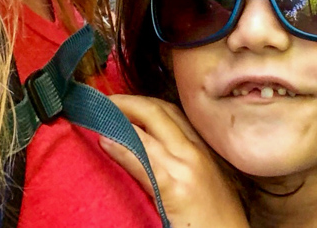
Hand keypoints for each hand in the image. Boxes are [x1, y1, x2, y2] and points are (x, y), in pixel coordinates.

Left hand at [101, 94, 249, 227]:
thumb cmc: (216, 221)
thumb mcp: (200, 183)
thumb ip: (180, 163)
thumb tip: (146, 152)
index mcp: (202, 148)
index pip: (171, 112)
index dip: (143, 102)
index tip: (122, 102)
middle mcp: (195, 150)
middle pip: (159, 110)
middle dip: (129, 101)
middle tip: (105, 101)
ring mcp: (186, 165)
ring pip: (150, 125)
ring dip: (121, 115)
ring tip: (99, 113)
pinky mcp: (175, 186)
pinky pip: (143, 158)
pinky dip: (122, 145)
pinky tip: (105, 140)